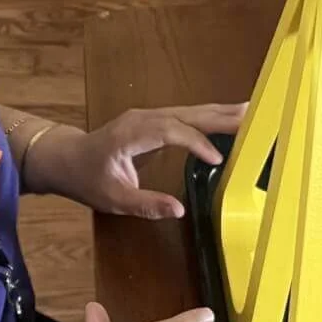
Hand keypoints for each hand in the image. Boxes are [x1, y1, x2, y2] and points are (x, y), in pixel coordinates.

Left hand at [24, 103, 246, 217]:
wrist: (67, 158)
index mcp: (133, 133)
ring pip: (190, 111)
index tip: (219, 158)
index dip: (196, 142)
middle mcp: (144, 118)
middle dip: (220, 116)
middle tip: (254, 116)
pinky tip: (230, 117)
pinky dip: (210, 117)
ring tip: (252, 111)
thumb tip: (178, 210)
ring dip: (220, 113)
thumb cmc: (87, 178)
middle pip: (187, 114)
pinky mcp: (155, 121)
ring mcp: (150, 116)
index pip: (172, 131)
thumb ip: (145, 204)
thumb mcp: (112, 198)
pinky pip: (187, 116)